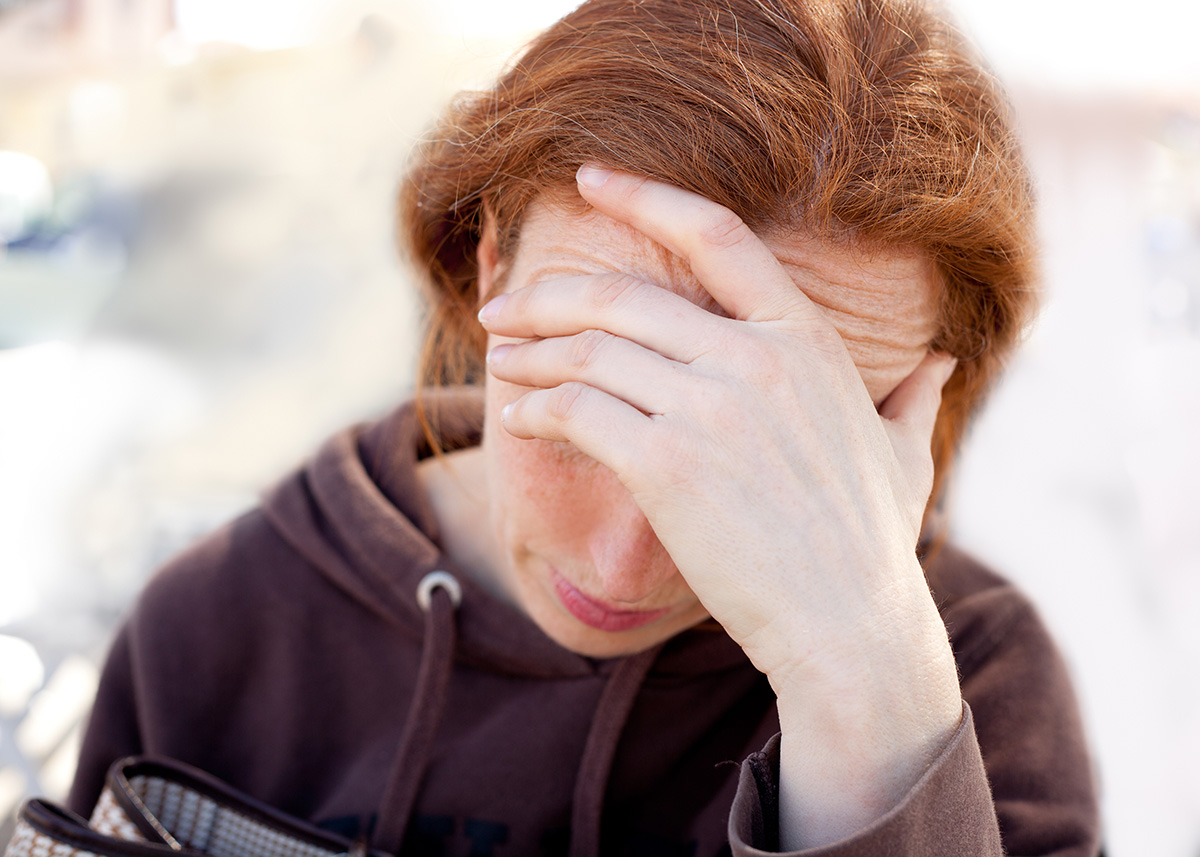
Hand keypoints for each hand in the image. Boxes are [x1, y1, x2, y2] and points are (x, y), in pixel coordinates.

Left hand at [481, 166, 964, 845]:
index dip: (644, 195)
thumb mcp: (904, 454)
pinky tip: (519, 417)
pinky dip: (536, 409)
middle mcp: (757, 357)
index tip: (589, 177)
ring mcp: (710, 407)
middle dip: (548, 296)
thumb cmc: (869, 545)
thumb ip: (912, 396)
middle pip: (622, 296)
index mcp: (807, 339)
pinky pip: (576, 411)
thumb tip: (940, 362)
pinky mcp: (667, 463)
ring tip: (500, 361)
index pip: (716, 235)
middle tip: (501, 308)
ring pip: (589, 351)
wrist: (848, 627)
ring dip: (529, 354)